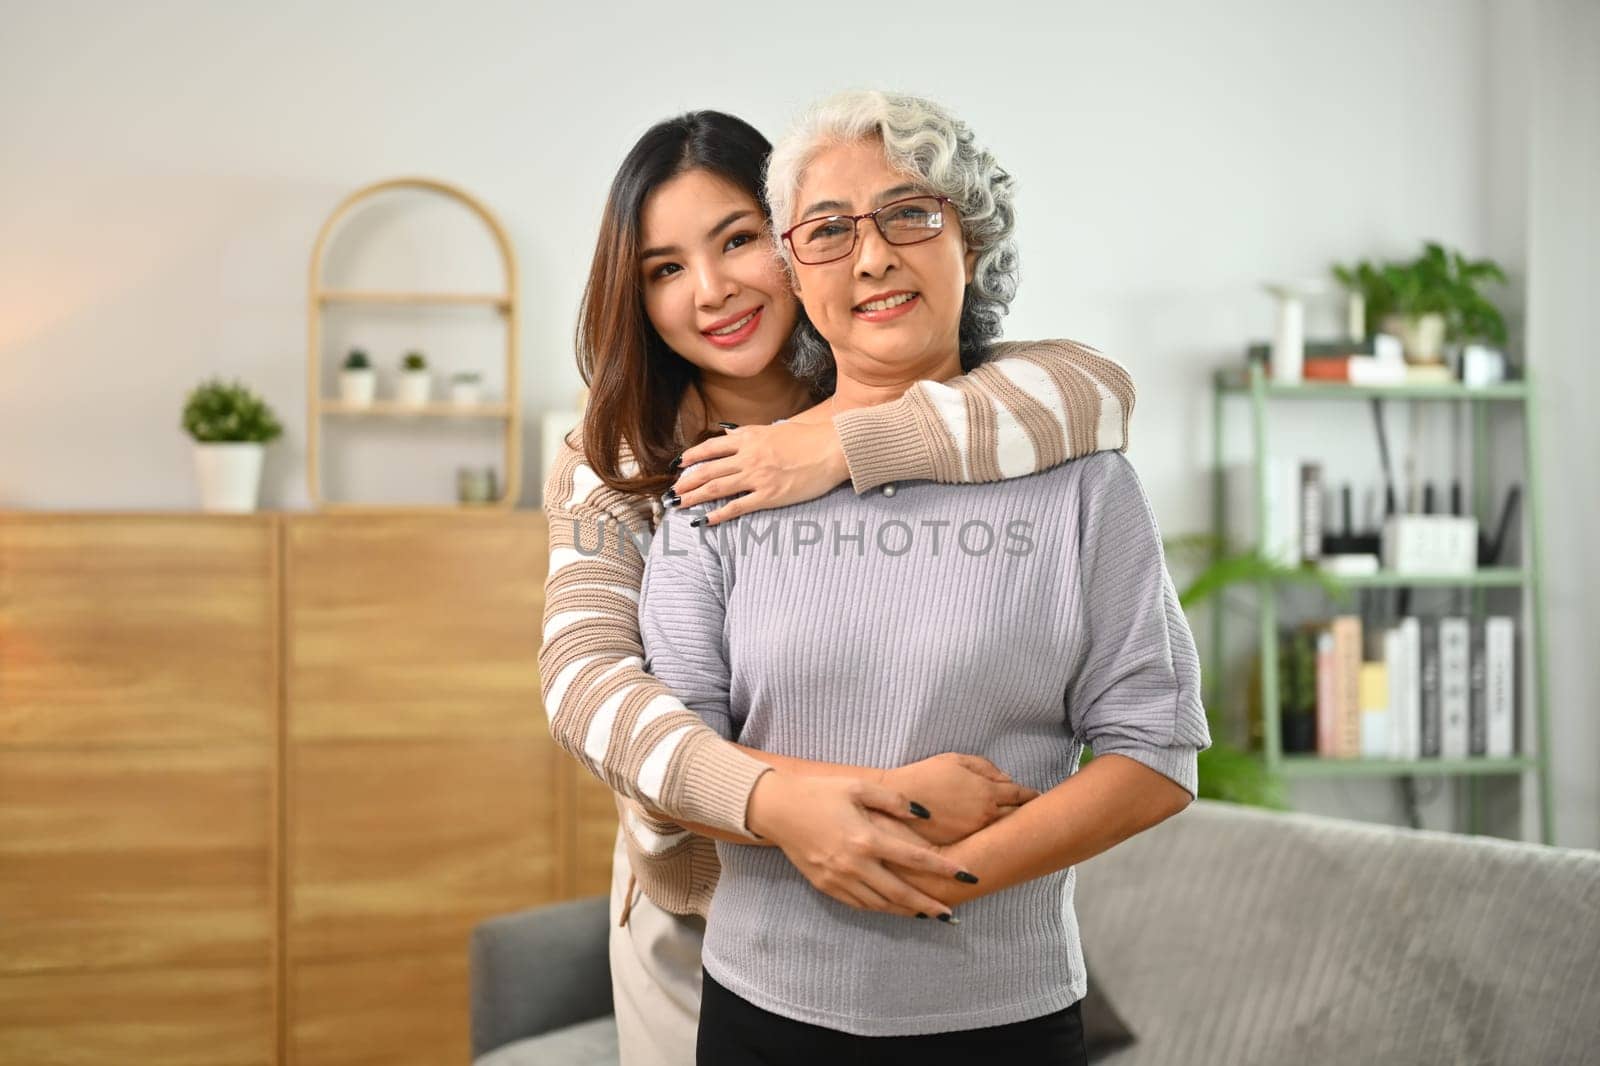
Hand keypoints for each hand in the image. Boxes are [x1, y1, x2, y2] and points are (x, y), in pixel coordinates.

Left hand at [670, 421, 848, 525]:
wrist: (832, 449)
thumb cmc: (808, 438)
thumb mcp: (774, 429)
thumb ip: (749, 434)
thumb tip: (728, 435)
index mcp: (749, 439)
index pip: (712, 448)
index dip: (692, 457)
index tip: (679, 465)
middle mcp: (748, 457)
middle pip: (709, 470)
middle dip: (688, 481)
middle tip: (674, 491)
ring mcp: (758, 477)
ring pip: (717, 487)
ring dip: (696, 496)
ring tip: (681, 504)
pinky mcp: (770, 495)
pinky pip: (738, 507)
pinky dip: (719, 514)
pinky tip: (706, 520)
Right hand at [744, 772, 975, 919]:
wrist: (777, 809)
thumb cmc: (820, 793)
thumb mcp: (858, 787)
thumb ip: (895, 800)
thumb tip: (925, 815)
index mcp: (866, 838)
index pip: (915, 858)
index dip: (944, 869)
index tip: (966, 876)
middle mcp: (855, 864)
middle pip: (901, 892)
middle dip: (929, 904)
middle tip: (951, 913)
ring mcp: (839, 879)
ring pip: (881, 904)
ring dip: (906, 911)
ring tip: (927, 915)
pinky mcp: (826, 886)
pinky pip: (859, 905)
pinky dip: (880, 909)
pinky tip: (893, 908)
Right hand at [884, 754, 1040, 844]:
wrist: (894, 802)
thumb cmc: (923, 776)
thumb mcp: (954, 760)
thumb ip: (983, 766)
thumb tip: (1006, 778)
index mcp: (985, 792)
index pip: (1019, 794)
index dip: (1030, 795)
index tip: (1037, 796)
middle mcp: (984, 817)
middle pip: (1017, 818)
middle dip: (1029, 816)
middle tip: (1041, 816)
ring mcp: (974, 836)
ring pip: (1003, 836)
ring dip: (1014, 833)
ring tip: (1023, 833)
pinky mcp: (961, 850)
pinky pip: (984, 848)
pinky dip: (993, 844)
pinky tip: (996, 844)